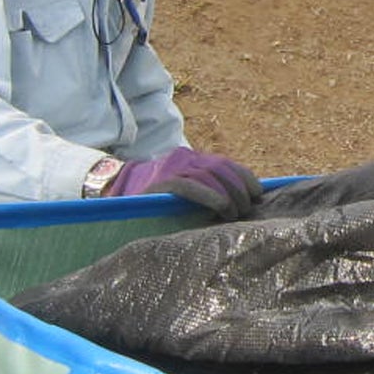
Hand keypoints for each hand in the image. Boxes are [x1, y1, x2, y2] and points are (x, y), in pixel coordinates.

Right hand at [107, 148, 262, 219]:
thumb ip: (209, 192)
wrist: (115, 194)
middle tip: (246, 210)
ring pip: (210, 175)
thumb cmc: (157, 201)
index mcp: (193, 160)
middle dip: (239, 190)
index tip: (258, 196)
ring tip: (234, 214)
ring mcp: (172, 168)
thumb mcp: (186, 192)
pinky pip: (190, 185)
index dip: (246, 178)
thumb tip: (243, 206)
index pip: (227, 164)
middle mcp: (185, 159)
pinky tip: (221, 207)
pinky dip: (209, 195)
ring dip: (228, 195)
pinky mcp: (161, 182)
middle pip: (222, 169)